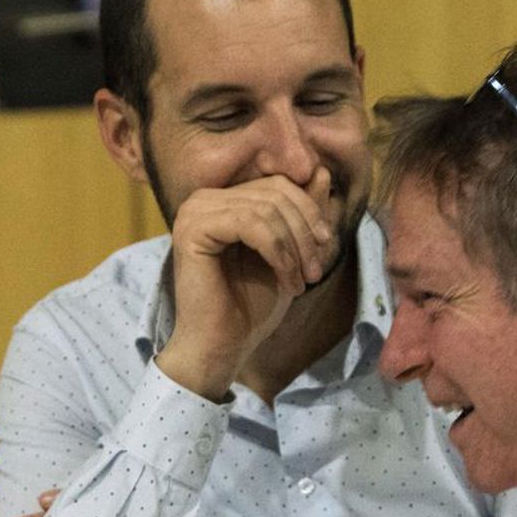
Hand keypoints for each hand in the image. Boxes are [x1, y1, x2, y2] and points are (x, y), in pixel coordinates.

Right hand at [155, 170, 337, 397]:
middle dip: (304, 232)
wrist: (223, 347)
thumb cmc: (251, 306)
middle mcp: (204, 199)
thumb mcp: (290, 253)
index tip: (325, 248)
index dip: (309, 211)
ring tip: (302, 281)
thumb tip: (320, 170)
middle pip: (274, 192)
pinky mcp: (192, 229)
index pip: (277, 184)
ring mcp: (194, 211)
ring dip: (294, 248)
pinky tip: (286, 281)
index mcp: (223, 201)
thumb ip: (301, 213)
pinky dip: (278, 253)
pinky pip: (250, 224)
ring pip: (266, 208)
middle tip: (315, 271)